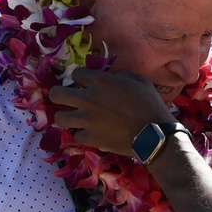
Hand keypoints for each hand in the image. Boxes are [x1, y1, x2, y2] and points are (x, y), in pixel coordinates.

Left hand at [50, 67, 174, 154]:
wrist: (154, 134)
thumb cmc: (150, 104)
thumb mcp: (139, 81)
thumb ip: (120, 75)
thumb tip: (110, 76)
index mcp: (100, 81)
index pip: (76, 74)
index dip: (81, 78)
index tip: (85, 84)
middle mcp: (88, 99)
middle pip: (57, 94)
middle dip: (60, 95)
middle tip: (69, 99)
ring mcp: (86, 120)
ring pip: (59, 118)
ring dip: (67, 117)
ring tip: (75, 118)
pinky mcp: (90, 138)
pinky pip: (76, 135)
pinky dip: (83, 134)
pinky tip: (92, 133)